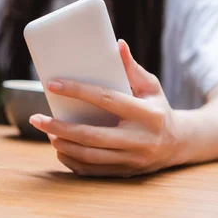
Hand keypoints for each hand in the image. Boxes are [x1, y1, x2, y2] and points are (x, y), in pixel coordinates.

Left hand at [30, 40, 182, 177]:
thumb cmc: (158, 108)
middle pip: (91, 136)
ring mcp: (132, 160)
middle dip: (59, 127)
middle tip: (36, 118)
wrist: (180, 144)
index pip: (107, 100)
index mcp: (147, 115)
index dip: (78, 91)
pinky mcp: (125, 173)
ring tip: (46, 131)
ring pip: (88, 156)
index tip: (53, 85)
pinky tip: (59, 148)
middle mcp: (140, 140)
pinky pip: (91, 171)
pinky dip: (71, 161)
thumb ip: (132, 68)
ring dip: (62, 144)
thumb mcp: (151, 87)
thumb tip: (116, 44)